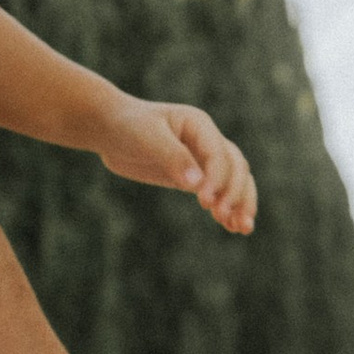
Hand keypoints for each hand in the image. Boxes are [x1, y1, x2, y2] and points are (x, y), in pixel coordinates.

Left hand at [100, 96, 257, 234]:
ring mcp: (202, 161)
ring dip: (241, 204)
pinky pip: (217, 193)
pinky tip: (232, 227)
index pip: (220, 154)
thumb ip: (172, 158)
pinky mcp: (193, 178)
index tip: (204, 201)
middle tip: (222, 216)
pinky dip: (227, 209)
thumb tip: (196, 185)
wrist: (110, 129)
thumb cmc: (128, 126)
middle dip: (234, 193)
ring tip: (243, 229)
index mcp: (200, 125)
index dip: (217, 178)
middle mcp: (207, 142)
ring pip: (234, 182)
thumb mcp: (147, 137)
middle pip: (236, 168)